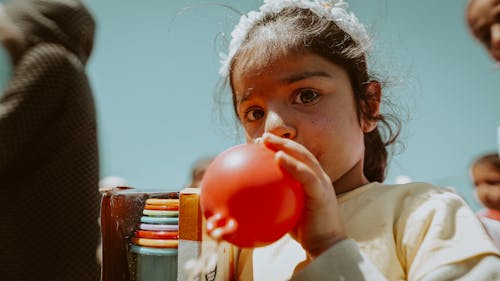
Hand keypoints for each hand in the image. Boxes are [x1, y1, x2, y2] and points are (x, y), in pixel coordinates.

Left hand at [259, 133, 346, 257]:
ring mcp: (322, 183)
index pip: (298, 158)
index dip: (282, 148)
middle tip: (262, 137)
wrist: (325, 247)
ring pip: (304, 157)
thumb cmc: (305, 232)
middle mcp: (319, 177)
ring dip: (285, 146)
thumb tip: (249, 202)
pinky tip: (277, 157)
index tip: (261, 145)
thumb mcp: (287, 213)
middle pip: (301, 152)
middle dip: (281, 141)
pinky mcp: (322, 192)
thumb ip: (275, 202)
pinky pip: (306, 175)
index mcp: (313, 180)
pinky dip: (292, 164)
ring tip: (267, 140)